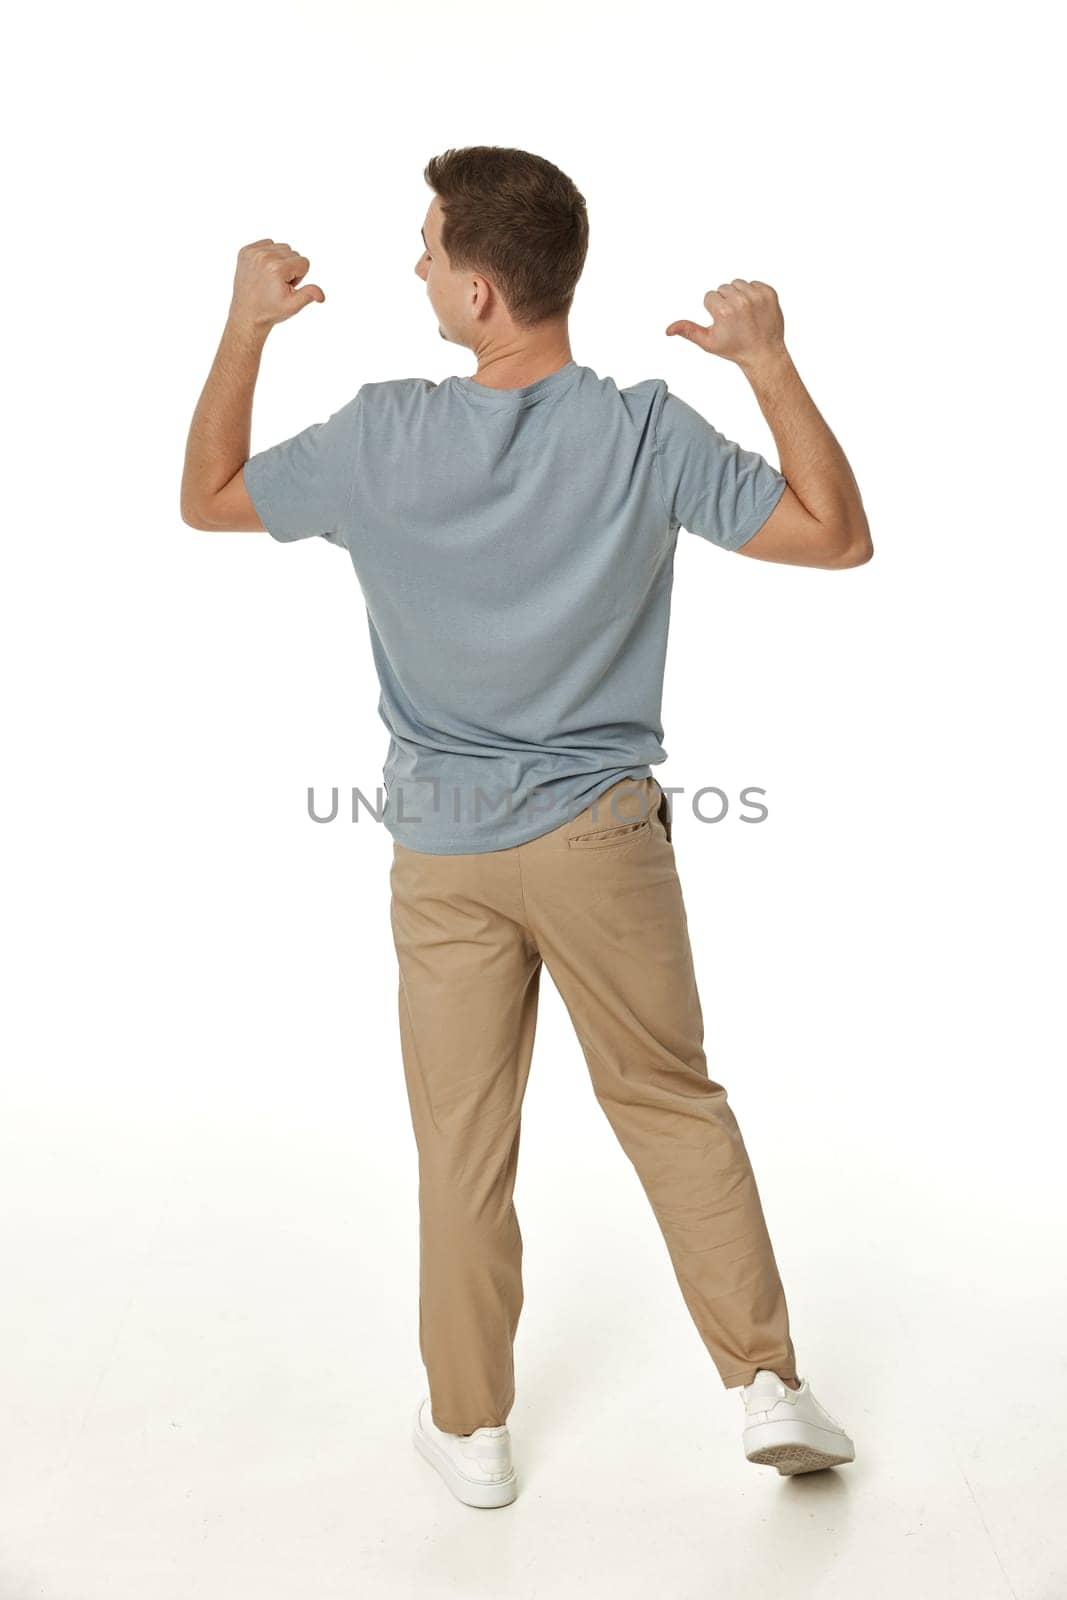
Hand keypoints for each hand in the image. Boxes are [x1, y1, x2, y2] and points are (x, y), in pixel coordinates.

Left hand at [228, 239, 324, 331]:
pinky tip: (263, 271)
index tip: (287, 287)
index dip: (299, 277)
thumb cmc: (271, 311)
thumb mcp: (292, 306)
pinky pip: (267, 244)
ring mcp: (253, 253)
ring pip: (281, 247)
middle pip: (293, 252)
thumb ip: (308, 295)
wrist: (246, 314)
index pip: (304, 262)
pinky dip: (269, 255)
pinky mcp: (245, 251)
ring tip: (271, 278)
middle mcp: (264, 257)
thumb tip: (322, 296)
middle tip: (278, 284)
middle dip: (290, 268)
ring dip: (280, 261)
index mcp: (277, 268)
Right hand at [666, 280, 785, 368]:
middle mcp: (741, 301)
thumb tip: (668, 330)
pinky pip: (754, 283)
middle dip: (726, 301)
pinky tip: (755, 310)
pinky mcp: (769, 293)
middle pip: (723, 288)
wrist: (764, 353)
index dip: (714, 310)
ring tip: (744, 314)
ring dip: (739, 295)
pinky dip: (753, 294)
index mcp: (724, 311)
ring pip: (738, 283)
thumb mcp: (708, 342)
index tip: (724, 322)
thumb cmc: (736, 348)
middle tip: (735, 319)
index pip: (710, 296)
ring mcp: (757, 296)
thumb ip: (688, 331)